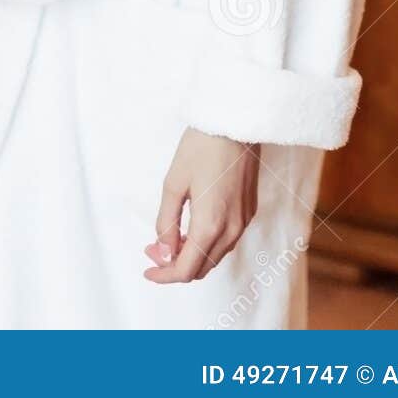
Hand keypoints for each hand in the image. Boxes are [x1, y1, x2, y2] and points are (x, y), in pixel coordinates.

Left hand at [143, 128, 259, 282]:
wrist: (235, 122)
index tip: (147, 270)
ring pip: (215, 257)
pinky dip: (208, 245)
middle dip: (175, 266)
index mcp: (210, 225)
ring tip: (170, 240)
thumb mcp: (173, 183)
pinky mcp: (249, 211)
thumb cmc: (201, 147)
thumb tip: (162, 251)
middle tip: (153, 251)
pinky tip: (192, 229)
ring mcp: (243, 222)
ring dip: (192, 257)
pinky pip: (227, 241)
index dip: (164, 275)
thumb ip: (166, 222)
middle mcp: (231, 230)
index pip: (186, 269)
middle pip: (202, 268)